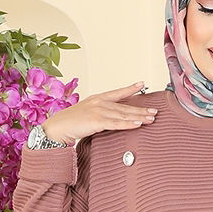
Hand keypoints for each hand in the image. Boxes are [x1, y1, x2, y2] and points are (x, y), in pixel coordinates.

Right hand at [41, 80, 157, 143]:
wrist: (57, 127)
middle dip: (141, 109)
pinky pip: (116, 123)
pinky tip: (138, 124)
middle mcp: (99, 102)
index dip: (130, 89)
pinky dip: (128, 123)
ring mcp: (98, 110)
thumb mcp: (87, 116)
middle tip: (155, 111)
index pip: (117, 93)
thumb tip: (109, 122)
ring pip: (123, 114)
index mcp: (97, 99)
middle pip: (125, 106)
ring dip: (139, 116)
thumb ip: (100, 116)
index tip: (142, 84)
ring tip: (151, 118)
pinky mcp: (97, 121)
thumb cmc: (70, 123)